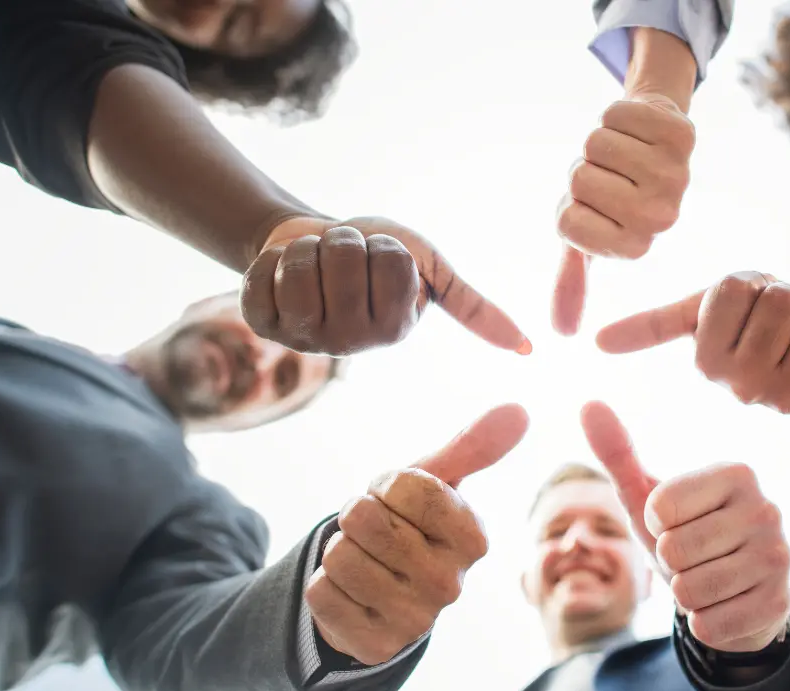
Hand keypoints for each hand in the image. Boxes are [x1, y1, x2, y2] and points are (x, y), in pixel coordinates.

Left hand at [242, 215, 530, 355]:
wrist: (316, 241)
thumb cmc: (378, 254)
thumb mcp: (431, 271)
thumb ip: (473, 308)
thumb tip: (528, 350)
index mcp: (394, 331)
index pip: (390, 266)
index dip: (382, 246)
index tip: (379, 258)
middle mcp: (349, 344)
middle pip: (344, 261)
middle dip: (344, 241)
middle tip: (343, 255)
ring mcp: (302, 336)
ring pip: (302, 266)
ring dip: (306, 246)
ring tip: (314, 259)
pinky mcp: (261, 323)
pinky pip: (261, 276)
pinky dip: (270, 257)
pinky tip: (281, 271)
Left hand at [305, 404, 529, 664]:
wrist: (381, 591)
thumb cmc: (410, 524)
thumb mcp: (436, 481)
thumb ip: (474, 446)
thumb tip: (519, 409)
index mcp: (474, 539)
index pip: (409, 486)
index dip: (388, 485)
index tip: (396, 501)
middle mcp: (451, 584)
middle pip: (366, 518)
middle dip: (358, 516)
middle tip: (376, 533)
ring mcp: (415, 620)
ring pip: (339, 555)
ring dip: (340, 550)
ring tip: (364, 561)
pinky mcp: (375, 645)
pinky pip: (320, 593)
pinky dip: (324, 586)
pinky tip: (350, 594)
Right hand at [552, 94, 694, 334]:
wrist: (652, 140)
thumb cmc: (612, 191)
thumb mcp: (588, 237)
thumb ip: (573, 282)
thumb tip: (561, 332)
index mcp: (636, 245)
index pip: (567, 222)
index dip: (568, 204)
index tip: (592, 206)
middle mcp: (662, 217)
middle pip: (579, 180)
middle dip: (582, 170)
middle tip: (607, 175)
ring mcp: (677, 176)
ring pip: (596, 144)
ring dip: (598, 140)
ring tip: (620, 152)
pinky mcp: (682, 135)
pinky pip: (617, 113)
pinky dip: (616, 115)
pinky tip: (636, 129)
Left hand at [581, 401, 789, 652]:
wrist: (736, 592)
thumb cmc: (686, 535)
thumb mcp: (648, 497)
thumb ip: (618, 453)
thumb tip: (588, 405)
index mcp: (736, 473)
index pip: (660, 508)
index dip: (655, 525)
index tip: (676, 525)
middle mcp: (766, 509)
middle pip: (675, 550)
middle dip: (671, 564)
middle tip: (693, 559)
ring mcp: (778, 557)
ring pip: (690, 590)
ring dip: (686, 595)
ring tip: (707, 582)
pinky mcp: (779, 603)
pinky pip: (711, 624)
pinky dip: (704, 622)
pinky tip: (723, 607)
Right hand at [597, 272, 789, 417]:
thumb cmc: (759, 318)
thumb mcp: (706, 308)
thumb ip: (654, 324)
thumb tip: (595, 342)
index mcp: (706, 364)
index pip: (734, 291)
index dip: (751, 286)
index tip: (750, 310)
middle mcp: (745, 391)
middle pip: (782, 303)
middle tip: (785, 322)